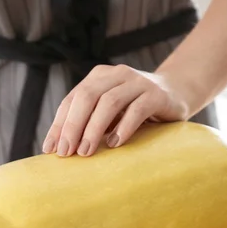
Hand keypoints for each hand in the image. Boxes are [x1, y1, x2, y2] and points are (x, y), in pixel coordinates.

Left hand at [42, 64, 190, 156]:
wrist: (177, 93)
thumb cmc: (135, 108)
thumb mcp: (110, 112)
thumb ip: (90, 121)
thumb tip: (60, 149)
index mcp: (98, 77)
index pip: (72, 99)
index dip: (59, 124)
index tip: (50, 149)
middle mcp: (116, 74)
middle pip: (87, 97)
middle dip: (72, 126)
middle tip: (66, 152)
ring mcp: (138, 82)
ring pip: (109, 102)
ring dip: (94, 129)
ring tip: (86, 152)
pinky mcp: (157, 94)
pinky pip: (137, 109)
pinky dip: (124, 127)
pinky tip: (115, 144)